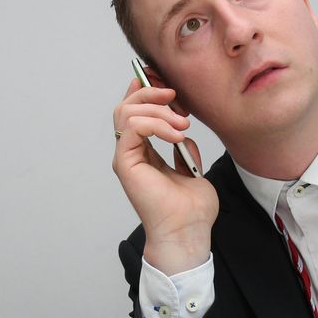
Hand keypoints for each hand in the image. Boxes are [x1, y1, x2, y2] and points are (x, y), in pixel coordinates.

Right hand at [112, 77, 217, 274]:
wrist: (188, 231)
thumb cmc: (192, 210)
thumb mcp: (193, 169)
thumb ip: (184, 149)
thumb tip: (182, 132)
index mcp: (144, 153)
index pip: (135, 111)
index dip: (146, 91)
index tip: (170, 86)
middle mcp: (131, 153)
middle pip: (126, 106)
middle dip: (150, 93)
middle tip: (176, 98)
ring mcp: (126, 158)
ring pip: (126, 112)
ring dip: (157, 109)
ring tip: (182, 123)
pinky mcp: (125, 163)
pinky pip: (132, 127)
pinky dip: (155, 123)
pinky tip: (176, 134)